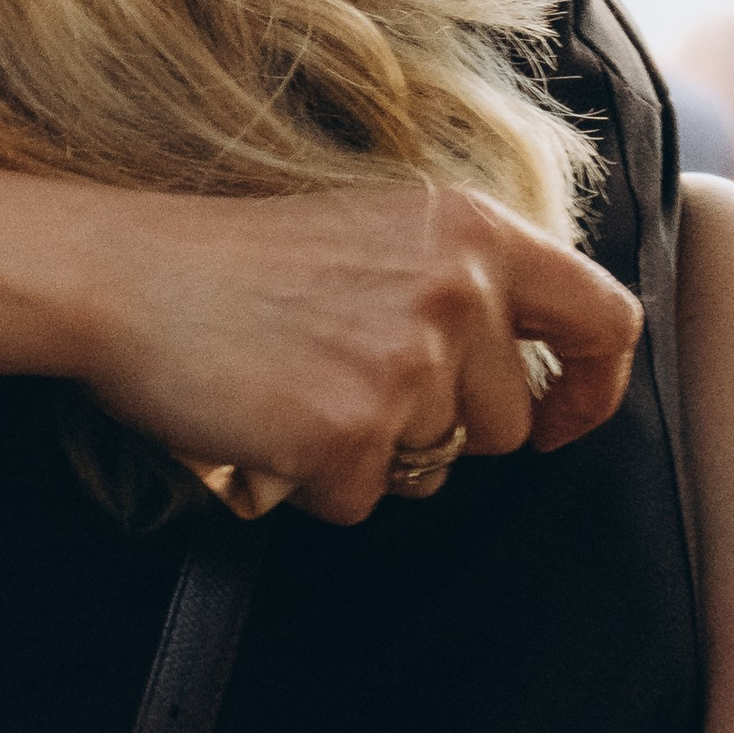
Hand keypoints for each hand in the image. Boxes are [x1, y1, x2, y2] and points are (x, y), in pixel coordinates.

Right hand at [67, 178, 641, 526]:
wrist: (126, 275)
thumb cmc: (242, 260)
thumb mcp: (379, 231)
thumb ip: (465, 280)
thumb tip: (532, 366)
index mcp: (473, 231)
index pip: (607, 319)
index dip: (594, 388)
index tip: (558, 421)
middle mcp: (456, 291)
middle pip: (510, 421)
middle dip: (442, 426)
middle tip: (351, 378)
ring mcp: (406, 364)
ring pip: (438, 467)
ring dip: (376, 453)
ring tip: (303, 388)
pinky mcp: (351, 432)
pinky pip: (363, 501)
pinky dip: (315, 482)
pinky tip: (269, 421)